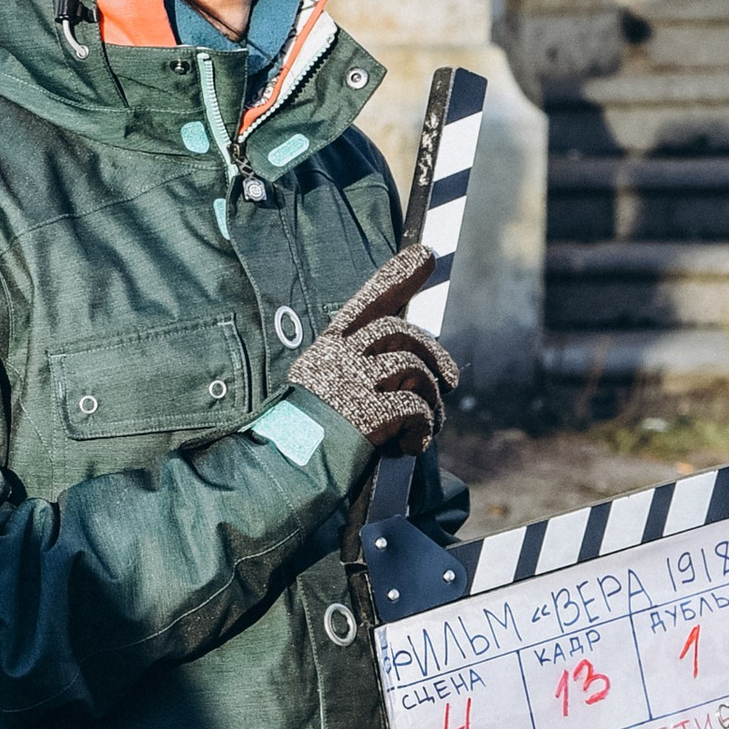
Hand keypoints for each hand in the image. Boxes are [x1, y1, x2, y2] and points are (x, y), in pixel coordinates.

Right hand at [289, 244, 458, 450]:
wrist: (278, 474)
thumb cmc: (301, 441)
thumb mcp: (322, 394)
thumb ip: (356, 375)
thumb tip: (407, 371)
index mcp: (327, 350)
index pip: (366, 302)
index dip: (398, 276)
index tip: (426, 254)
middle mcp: (338, 357)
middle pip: (399, 332)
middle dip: (434, 353)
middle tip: (450, 379)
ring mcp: (351, 383)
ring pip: (412, 367)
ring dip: (432, 397)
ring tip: (428, 423)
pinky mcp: (367, 412)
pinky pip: (415, 407)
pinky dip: (423, 427)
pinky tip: (413, 445)